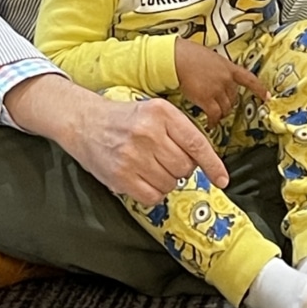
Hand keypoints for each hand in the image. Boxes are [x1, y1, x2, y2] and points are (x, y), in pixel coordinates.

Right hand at [4, 75, 230, 205]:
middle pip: (185, 167)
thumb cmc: (124, 118)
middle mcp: (149, 132)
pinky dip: (153, 193)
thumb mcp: (154, 111)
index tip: (223, 180)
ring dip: (165, 180)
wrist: (84, 121)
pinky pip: (153, 196)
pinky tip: (141, 178)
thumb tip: (203, 163)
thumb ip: (178, 132)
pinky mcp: (121, 176)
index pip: (196, 144)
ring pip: (170, 183)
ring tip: (148, 166)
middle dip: (180, 168)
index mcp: (162, 112)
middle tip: (163, 158)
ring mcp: (134, 155)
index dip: (213, 165)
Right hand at [174, 38, 268, 128]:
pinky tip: (211, 124)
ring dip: (220, 113)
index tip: (268, 97)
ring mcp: (217, 89)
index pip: (249, 79)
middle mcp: (226, 79)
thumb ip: (217, 69)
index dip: (260, 89)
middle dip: (228, 103)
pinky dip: (213, 121)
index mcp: (228, 67)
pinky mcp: (207, 99)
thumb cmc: (188, 54)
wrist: (177, 57)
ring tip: (214, 116)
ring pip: (225, 108)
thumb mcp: (210, 57)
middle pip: (233, 98)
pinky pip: (215, 115)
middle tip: (221, 107)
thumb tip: (216, 76)